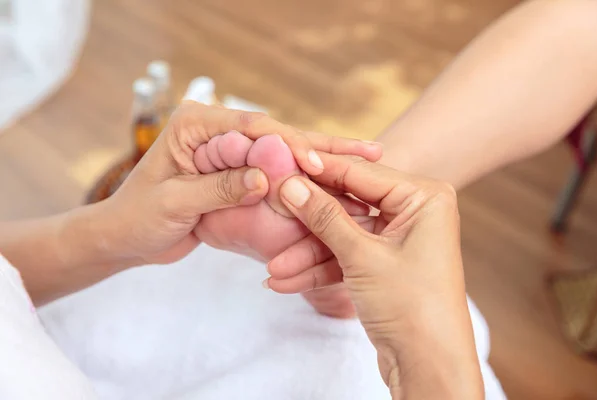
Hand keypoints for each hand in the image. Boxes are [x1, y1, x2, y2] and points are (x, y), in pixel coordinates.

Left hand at [102, 102, 378, 265]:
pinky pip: (276, 172)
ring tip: (367, 158)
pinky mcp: (236, 171)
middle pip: (277, 135)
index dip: (289, 145)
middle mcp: (216, 130)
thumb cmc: (138, 217)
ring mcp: (229, 150)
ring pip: (283, 152)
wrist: (126, 237)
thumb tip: (264, 178)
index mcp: (195, 124)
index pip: (253, 128)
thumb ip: (218, 187)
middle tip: (368, 150)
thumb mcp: (174, 203)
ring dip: (322, 158)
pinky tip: (335, 179)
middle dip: (321, 146)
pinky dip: (305, 177)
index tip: (317, 164)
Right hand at [267, 154, 483, 398]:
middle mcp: (414, 211)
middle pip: (348, 205)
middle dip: (309, 222)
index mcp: (423, 197)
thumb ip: (325, 216)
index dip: (319, 170)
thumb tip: (291, 184)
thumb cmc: (413, 306)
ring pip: (344, 235)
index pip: (360, 173)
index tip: (283, 164)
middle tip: (273, 214)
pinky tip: (288, 282)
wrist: (430, 367)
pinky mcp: (386, 263)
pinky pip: (348, 255)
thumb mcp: (362, 256)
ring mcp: (399, 238)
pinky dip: (322, 269)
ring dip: (309, 254)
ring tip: (273, 270)